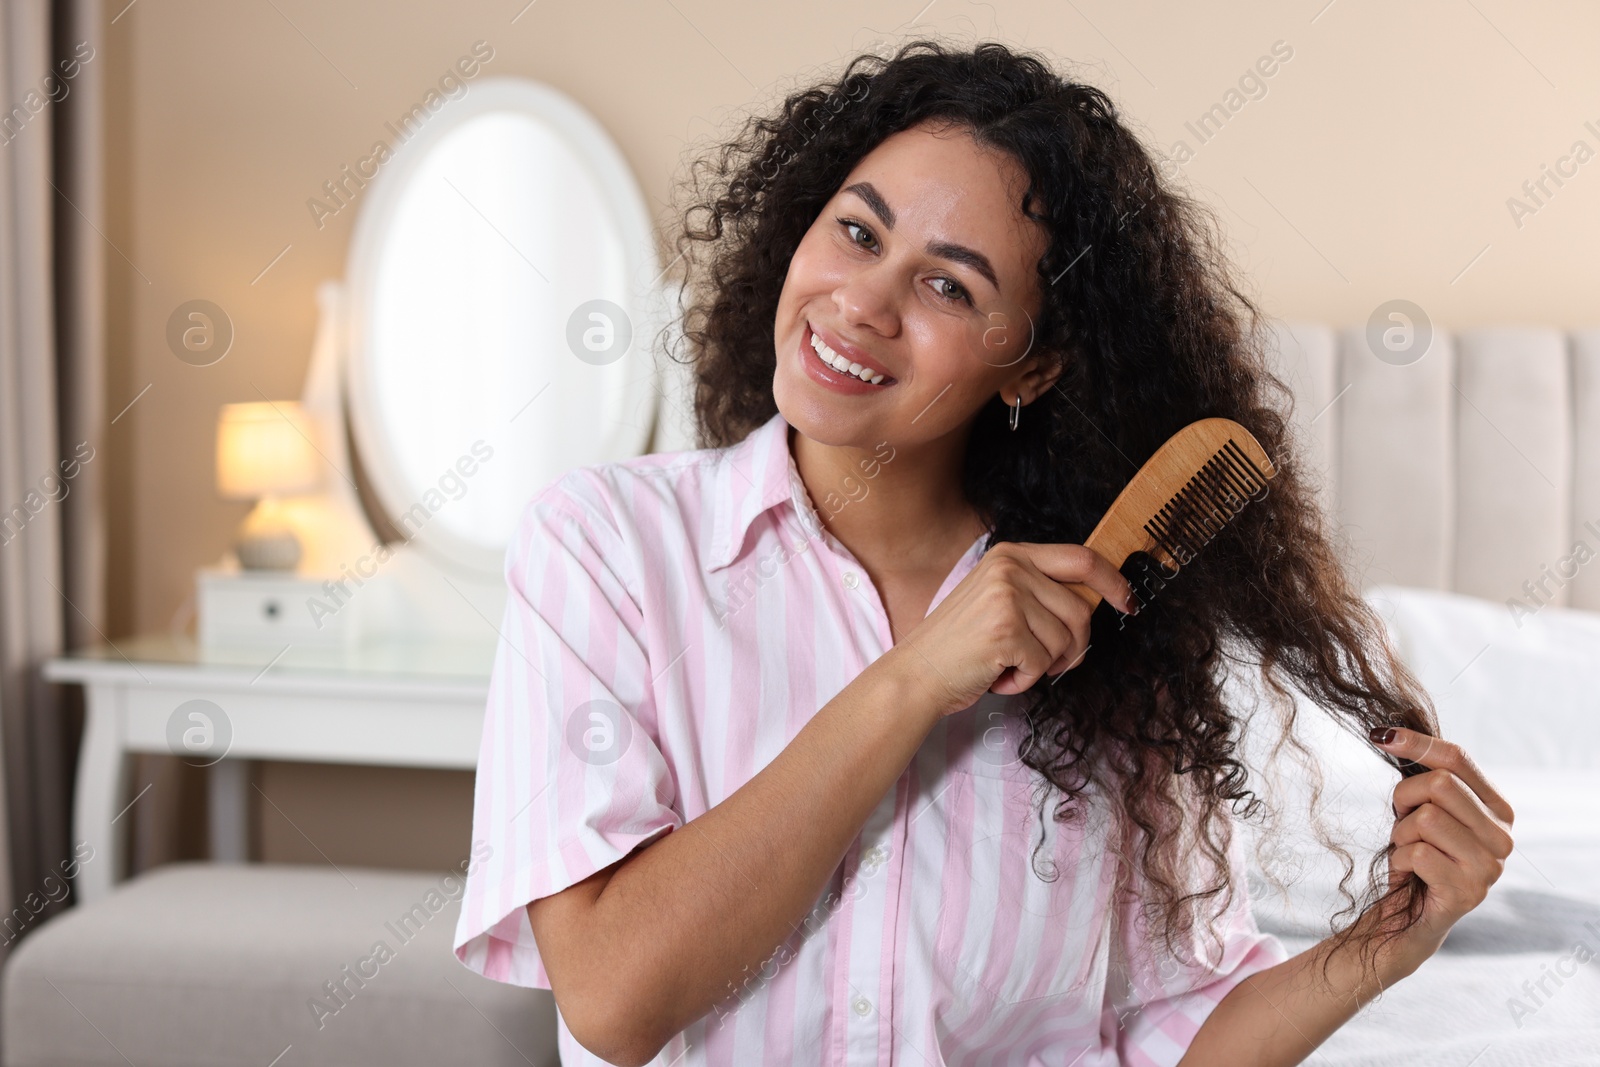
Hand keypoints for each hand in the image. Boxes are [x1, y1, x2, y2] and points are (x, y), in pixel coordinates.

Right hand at [886, 542, 1137, 718]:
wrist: (917, 673)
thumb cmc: (960, 645)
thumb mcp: (998, 600)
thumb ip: (1039, 592)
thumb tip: (1095, 603)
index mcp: (1011, 555)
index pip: (1081, 559)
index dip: (1113, 582)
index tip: (1129, 602)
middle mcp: (1009, 568)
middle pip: (1081, 609)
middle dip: (1074, 647)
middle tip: (1047, 663)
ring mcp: (1007, 596)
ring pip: (1066, 640)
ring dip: (1044, 666)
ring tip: (1009, 665)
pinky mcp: (1005, 630)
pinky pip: (1043, 664)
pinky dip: (1025, 681)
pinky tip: (997, 674)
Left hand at [1365, 726, 1515, 976]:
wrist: (1406, 918)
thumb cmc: (1415, 855)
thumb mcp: (1422, 807)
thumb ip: (1425, 773)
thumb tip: (1388, 733)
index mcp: (1499, 810)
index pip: (1458, 758)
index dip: (1416, 743)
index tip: (1380, 736)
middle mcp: (1503, 838)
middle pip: (1440, 784)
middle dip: (1404, 798)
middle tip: (1402, 823)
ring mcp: (1490, 868)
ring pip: (1425, 818)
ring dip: (1401, 835)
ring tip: (1409, 853)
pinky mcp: (1467, 893)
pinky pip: (1417, 853)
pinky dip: (1400, 860)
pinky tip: (1410, 876)